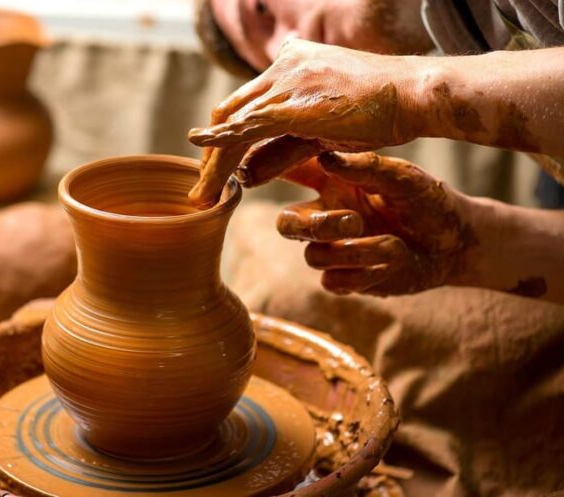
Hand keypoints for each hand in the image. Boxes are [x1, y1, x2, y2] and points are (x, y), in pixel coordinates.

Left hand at [187, 39, 425, 207]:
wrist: (414, 95)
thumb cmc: (378, 113)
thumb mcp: (320, 135)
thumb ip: (281, 152)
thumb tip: (245, 176)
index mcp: (290, 66)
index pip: (245, 105)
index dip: (225, 139)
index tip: (215, 169)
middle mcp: (282, 67)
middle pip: (231, 112)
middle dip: (211, 154)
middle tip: (202, 189)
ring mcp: (288, 80)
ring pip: (234, 122)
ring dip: (214, 161)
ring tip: (202, 195)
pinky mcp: (294, 102)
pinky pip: (247, 125)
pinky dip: (221, 141)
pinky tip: (201, 150)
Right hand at [274, 151, 475, 295]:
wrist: (456, 244)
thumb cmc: (428, 201)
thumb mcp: (405, 179)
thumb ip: (367, 168)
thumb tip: (327, 157)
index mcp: (332, 183)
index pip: (290, 174)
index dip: (266, 172)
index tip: (256, 171)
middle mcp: (326, 214)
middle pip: (286, 224)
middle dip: (311, 226)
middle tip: (352, 222)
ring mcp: (335, 249)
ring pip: (313, 255)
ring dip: (353, 252)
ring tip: (391, 245)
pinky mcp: (347, 278)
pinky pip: (333, 281)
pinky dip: (364, 274)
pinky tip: (393, 262)